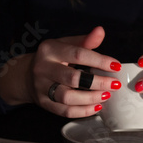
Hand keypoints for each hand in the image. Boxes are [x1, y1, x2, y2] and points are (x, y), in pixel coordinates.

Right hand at [0, 26, 121, 117]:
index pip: (78, 54)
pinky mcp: (44, 103)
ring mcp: (42, 88)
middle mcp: (43, 68)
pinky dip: (83, 111)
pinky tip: (96, 106)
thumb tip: (100, 31)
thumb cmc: (54, 58)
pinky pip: (65, 111)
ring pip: (67, 98)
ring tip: (106, 95)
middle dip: (97, 82)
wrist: (27, 75)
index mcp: (50, 50)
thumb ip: (84, 41)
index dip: (99, 61)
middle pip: (73, 78)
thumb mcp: (65, 45)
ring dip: (90, 98)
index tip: (116, 66)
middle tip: (114, 84)